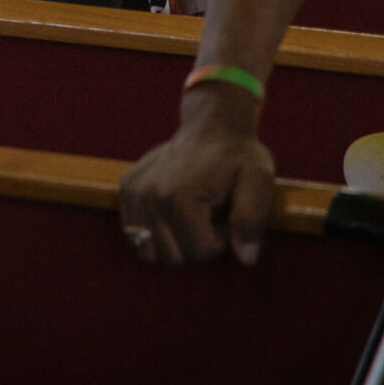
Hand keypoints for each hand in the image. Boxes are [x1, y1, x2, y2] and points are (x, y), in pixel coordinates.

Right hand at [117, 85, 278, 266]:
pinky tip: (175, 211)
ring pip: (150, 253)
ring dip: (175, 242)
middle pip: (172, 258)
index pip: (199, 252)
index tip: (226, 213)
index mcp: (176, 196)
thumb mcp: (258, 181)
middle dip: (196, 244)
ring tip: (192, 216)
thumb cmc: (238, 156)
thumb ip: (252, 219)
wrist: (212, 125)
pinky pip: (136, 237)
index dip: (220, 240)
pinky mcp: (126, 189)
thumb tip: (246, 258)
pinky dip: (157, 233)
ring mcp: (133, 192)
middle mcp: (147, 194)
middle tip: (210, 215)